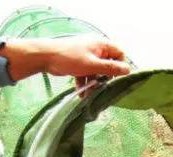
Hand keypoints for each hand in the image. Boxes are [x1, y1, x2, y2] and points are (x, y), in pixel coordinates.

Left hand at [0, 36, 130, 81]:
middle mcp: (96, 49)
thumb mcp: (93, 65)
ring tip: (89, 95)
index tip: (116, 79)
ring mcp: (86, 56)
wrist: (45, 57)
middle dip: (104, 78)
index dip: (120, 67)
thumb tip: (128, 70)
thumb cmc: (70, 58)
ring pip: (96, 72)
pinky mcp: (78, 63)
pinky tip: (81, 94)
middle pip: (108, 65)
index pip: (119, 54)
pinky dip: (85, 83)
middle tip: (101, 88)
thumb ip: (111, 68)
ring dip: (94, 84)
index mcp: (101, 45)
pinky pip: (86, 74)